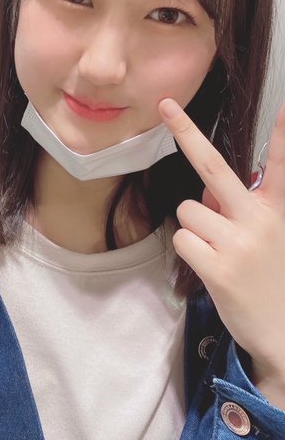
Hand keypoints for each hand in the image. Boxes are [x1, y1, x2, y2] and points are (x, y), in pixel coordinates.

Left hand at [159, 98, 284, 405]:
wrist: (283, 334)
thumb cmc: (270, 277)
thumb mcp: (265, 236)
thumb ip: (236, 209)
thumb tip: (203, 192)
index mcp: (275, 211)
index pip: (281, 166)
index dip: (283, 136)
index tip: (284, 107)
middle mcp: (258, 221)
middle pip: (214, 167)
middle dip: (187, 133)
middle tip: (166, 105)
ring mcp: (238, 244)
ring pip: (187, 210)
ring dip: (195, 227)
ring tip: (219, 251)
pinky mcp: (218, 269)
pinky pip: (182, 239)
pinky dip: (189, 250)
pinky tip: (211, 267)